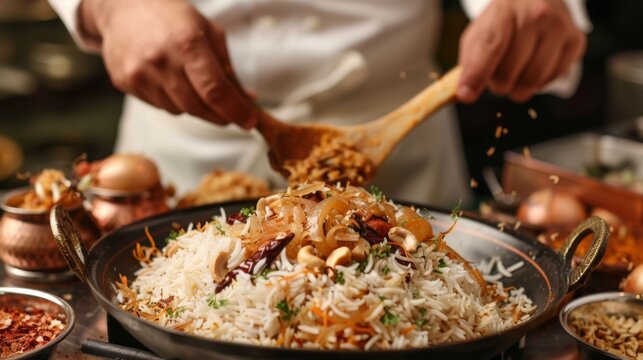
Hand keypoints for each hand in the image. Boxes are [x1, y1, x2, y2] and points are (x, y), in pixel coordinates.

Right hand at [80, 0, 256, 127]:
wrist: (123, 7)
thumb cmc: (172, 17)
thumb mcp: (208, 32)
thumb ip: (228, 68)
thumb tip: (246, 99)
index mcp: (187, 43)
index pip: (215, 91)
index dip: (236, 111)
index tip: (249, 121)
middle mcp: (161, 60)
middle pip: (198, 107)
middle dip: (220, 116)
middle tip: (231, 114)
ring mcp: (140, 74)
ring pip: (179, 110)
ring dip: (195, 106)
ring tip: (193, 84)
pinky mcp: (125, 83)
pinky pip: (159, 106)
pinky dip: (173, 101)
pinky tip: (171, 81)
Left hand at [456, 0, 585, 102]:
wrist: (535, 1)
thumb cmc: (502, 24)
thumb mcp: (478, 35)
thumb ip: (469, 64)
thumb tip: (465, 94)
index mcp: (505, 9)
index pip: (490, 47)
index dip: (476, 75)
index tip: (466, 95)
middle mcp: (536, 14)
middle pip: (509, 71)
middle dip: (498, 84)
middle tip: (496, 78)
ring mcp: (559, 26)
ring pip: (532, 80)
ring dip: (518, 88)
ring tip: (513, 74)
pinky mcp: (576, 40)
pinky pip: (552, 79)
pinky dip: (538, 83)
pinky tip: (533, 68)